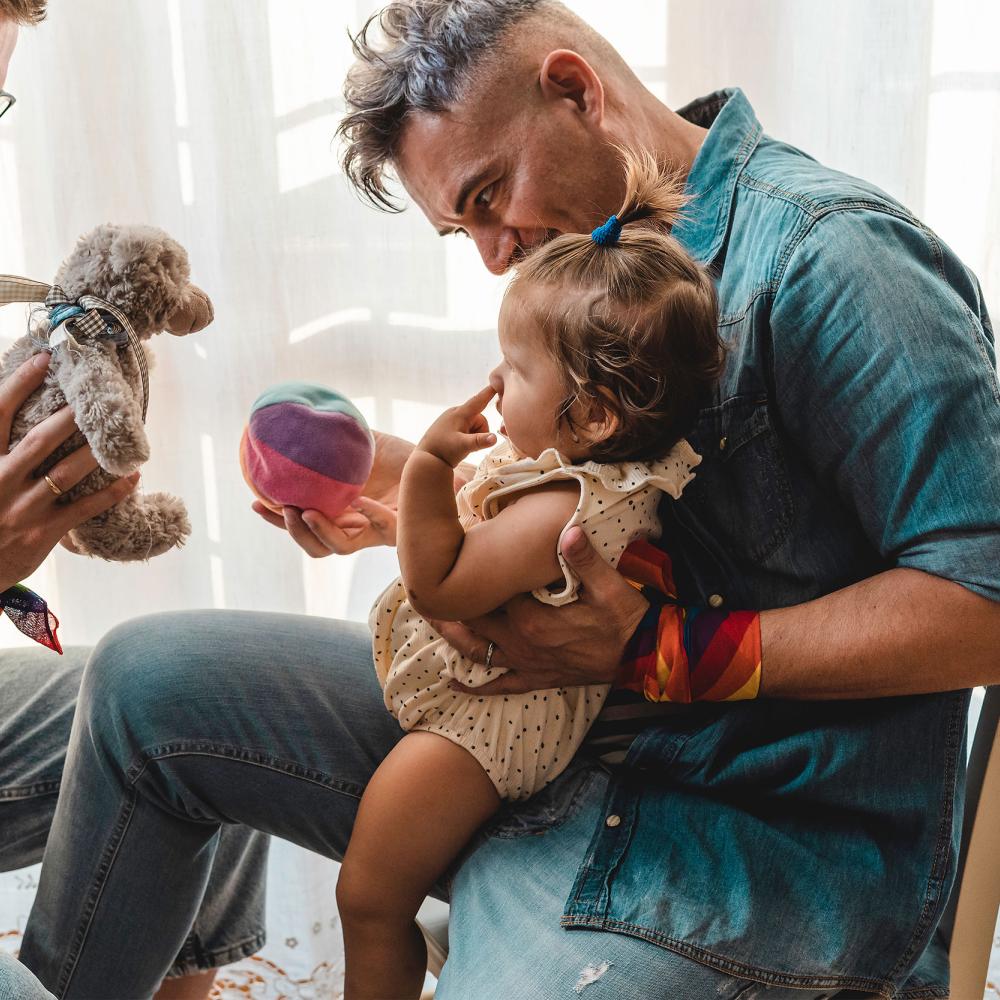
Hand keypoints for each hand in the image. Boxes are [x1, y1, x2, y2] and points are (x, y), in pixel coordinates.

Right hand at [0, 353, 139, 590]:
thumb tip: (8, 411)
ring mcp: (23, 507)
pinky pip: (85, 509)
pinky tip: (133, 477)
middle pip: (40, 439)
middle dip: (70, 415)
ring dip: (95, 452)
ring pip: (66, 473)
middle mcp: (0, 480)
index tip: (44, 360)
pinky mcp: (43, 532)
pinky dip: (111, 492)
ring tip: (121, 433)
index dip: (19, 385)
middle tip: (95, 393)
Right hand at [251, 429, 414, 555]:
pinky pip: (384, 529)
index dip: (277, 519)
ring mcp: (378, 532)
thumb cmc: (402, 457)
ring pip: (340, 547)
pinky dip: (370, 515)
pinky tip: (359, 500)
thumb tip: (301, 414)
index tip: (256, 500)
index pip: (303, 524)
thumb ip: (333, 436)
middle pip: (317, 546)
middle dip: (294, 531)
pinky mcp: (404, 528)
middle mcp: (358, 528)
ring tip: (305, 512)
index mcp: (343, 513)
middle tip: (282, 507)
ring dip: (320, 532)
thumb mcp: (362, 443)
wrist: (440, 461)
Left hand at [415, 386, 496, 467]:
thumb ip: (480, 441)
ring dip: (473, 436)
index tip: (497, 382)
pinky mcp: (450, 427)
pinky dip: (467, 437)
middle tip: (469, 445)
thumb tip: (495, 437)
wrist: (426, 460)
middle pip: (479, 419)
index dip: (489, 392)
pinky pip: (466, 428)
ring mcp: (452, 420)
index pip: (479, 400)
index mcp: (460, 414)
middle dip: (480, 432)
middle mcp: (455, 413)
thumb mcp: (463, 446)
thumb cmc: (444, 451)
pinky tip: (457, 445)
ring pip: (474, 425)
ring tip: (461, 446)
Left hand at [439, 526, 648, 694]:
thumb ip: (585, 559)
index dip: (472, 574)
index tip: (456, 554)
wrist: (642, 658)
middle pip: (474, 620)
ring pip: (477, 651)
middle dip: (450, 604)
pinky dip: (476, 686)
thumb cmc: (626, 619)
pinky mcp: (537, 678)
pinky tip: (454, 683)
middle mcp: (522, 643)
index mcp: (533, 618)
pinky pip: (500, 685)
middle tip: (423, 585)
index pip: (491, 592)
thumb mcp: (610, 586)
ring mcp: (527, 663)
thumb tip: (568, 529)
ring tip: (430, 621)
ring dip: (452, 637)